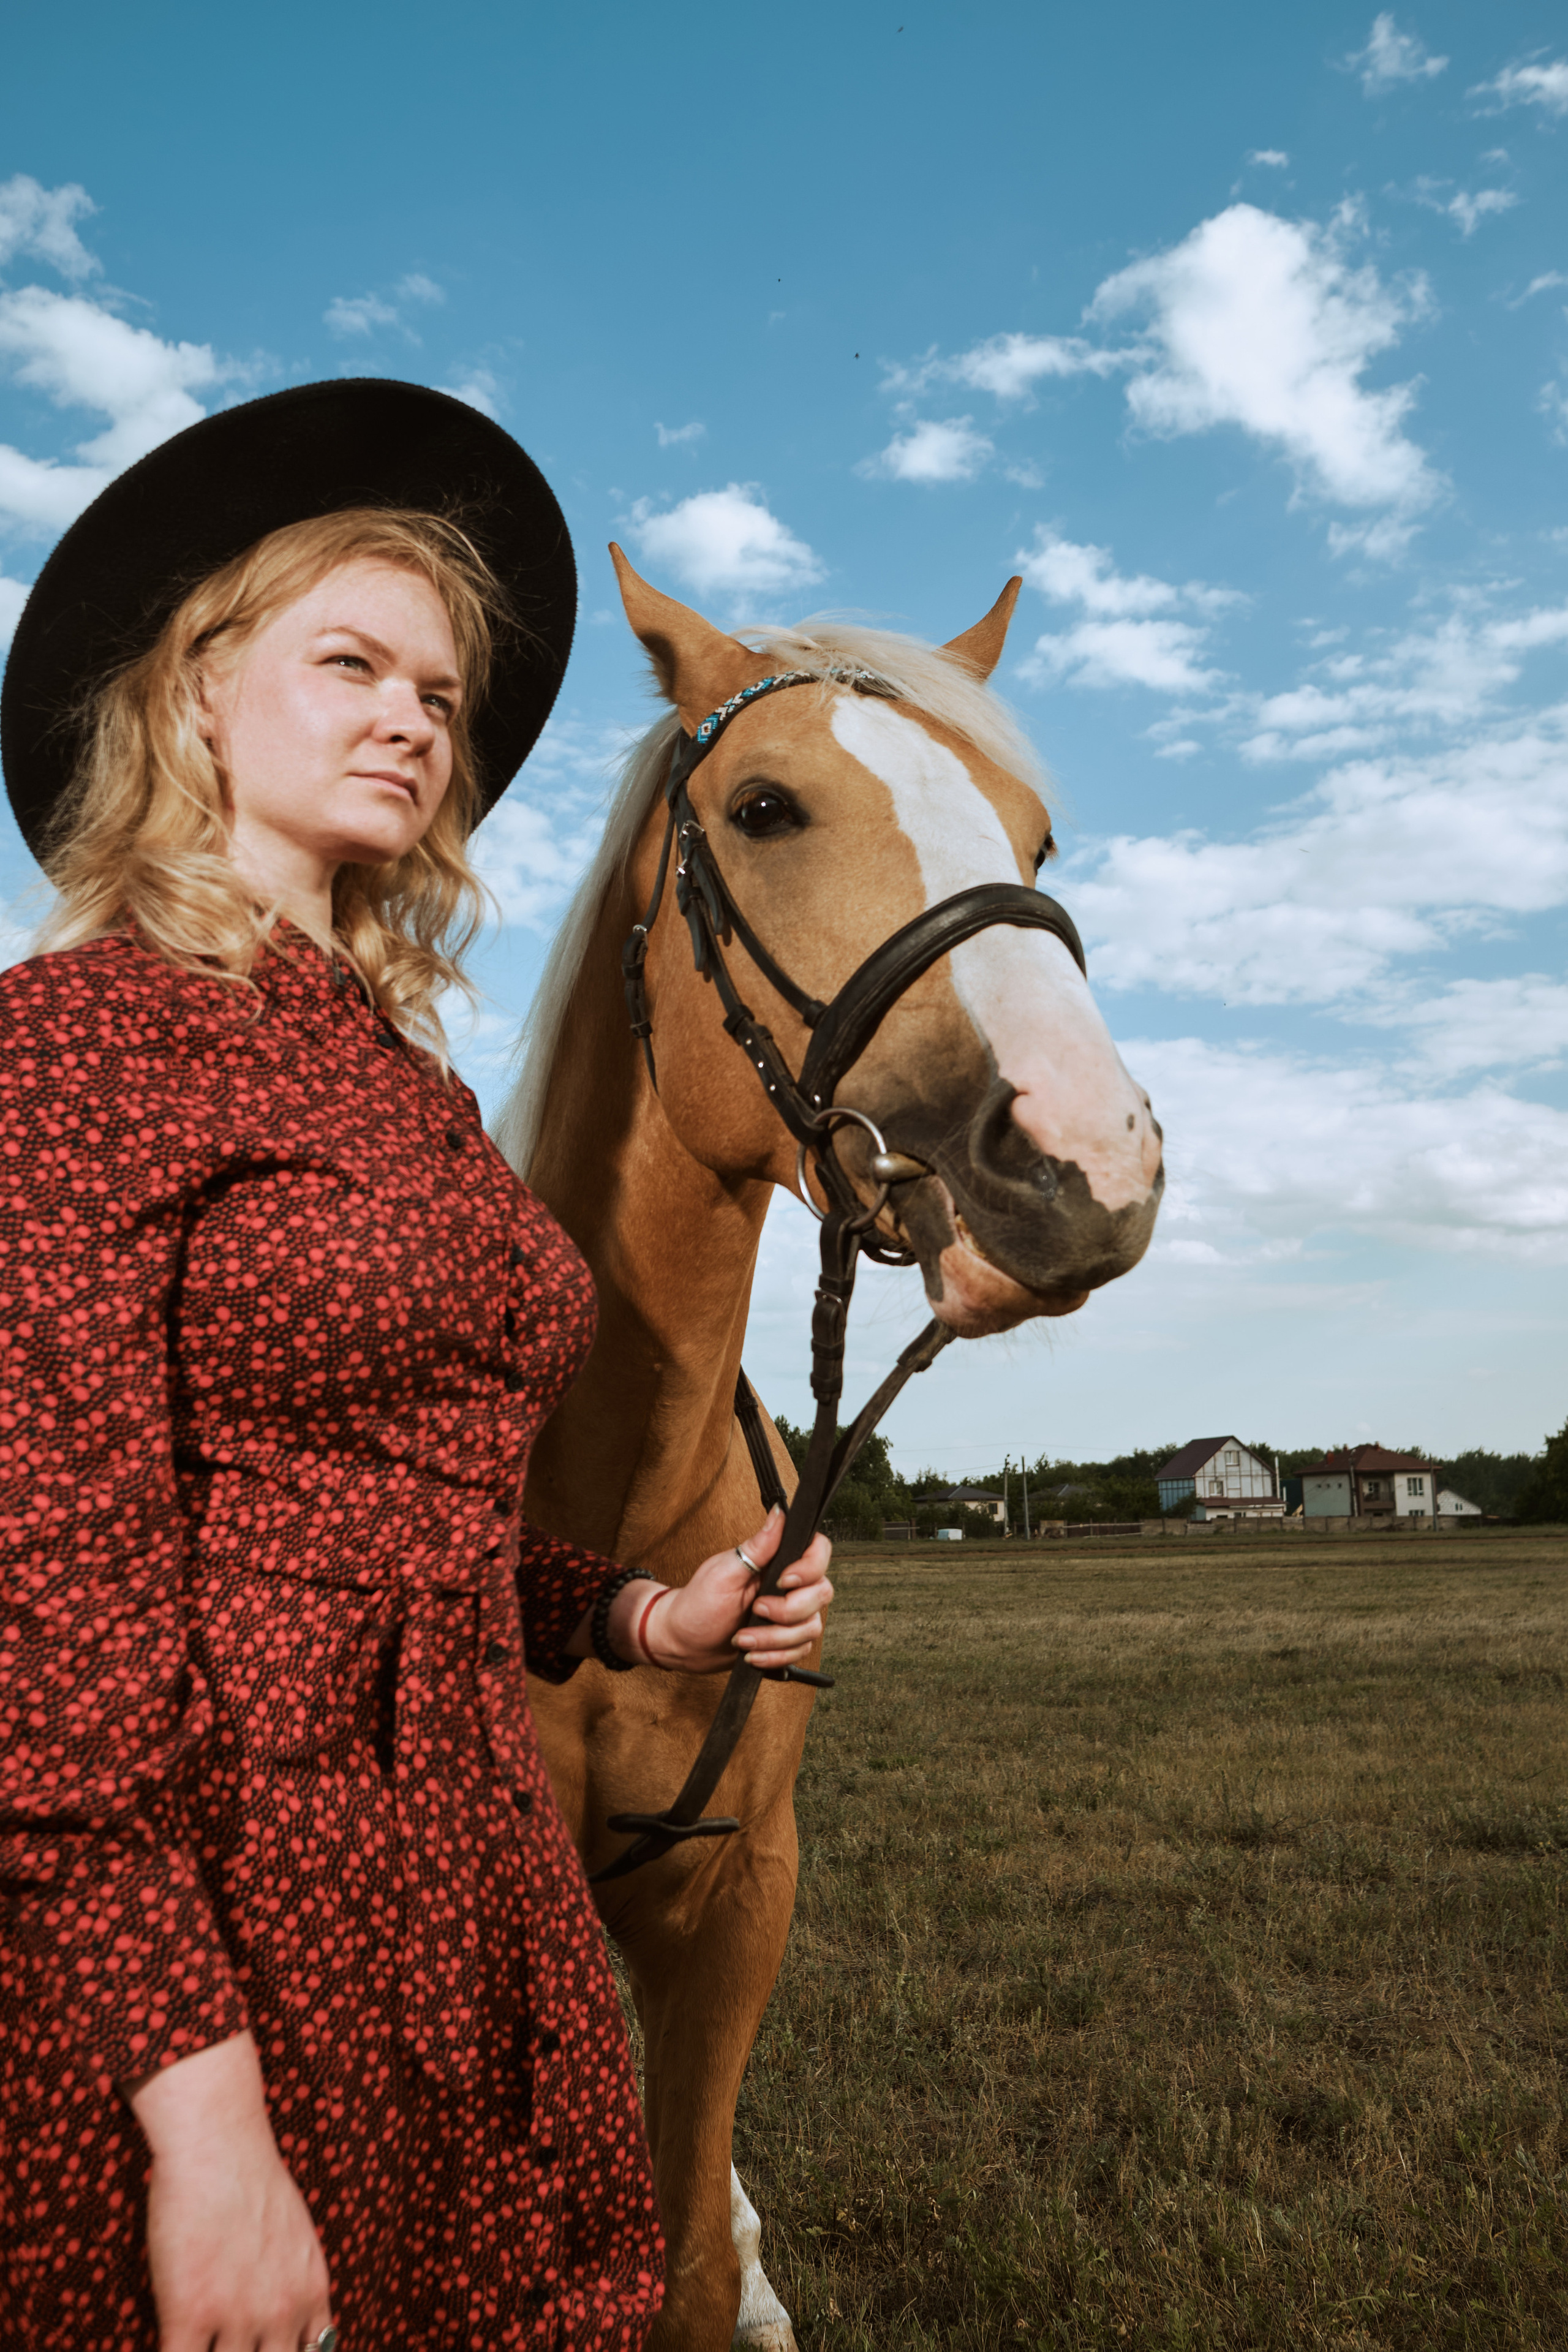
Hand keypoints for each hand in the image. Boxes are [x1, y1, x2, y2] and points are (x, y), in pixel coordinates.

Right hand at [126, 2031, 332, 2351]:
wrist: (219, 2142)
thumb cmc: (254, 2180)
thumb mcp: (299, 2237)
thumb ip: (299, 2287)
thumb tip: (303, 2332)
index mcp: (311, 2294)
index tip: (262, 2347)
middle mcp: (281, 2312)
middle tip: (230, 2343)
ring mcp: (236, 2317)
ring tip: (200, 2340)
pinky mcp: (188, 2314)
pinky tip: (168, 2339)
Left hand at [619, 1506, 834, 1674]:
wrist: (684, 1641)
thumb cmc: (698, 1603)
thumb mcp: (725, 1571)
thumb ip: (758, 1546)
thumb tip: (779, 1512)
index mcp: (777, 1561)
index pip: (819, 1551)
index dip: (810, 1568)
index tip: (782, 1580)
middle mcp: (790, 1586)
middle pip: (820, 1594)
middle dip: (787, 1612)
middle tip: (755, 1610)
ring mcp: (791, 1615)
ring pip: (811, 1628)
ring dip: (774, 1639)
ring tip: (743, 1639)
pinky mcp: (787, 1641)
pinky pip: (800, 1651)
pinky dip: (774, 1656)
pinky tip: (751, 1654)